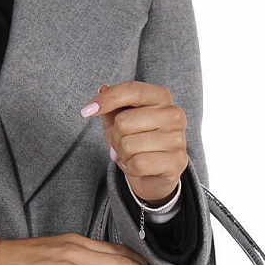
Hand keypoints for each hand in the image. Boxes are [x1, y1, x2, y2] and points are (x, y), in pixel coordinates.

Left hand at [80, 81, 187, 205]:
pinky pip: (138, 164)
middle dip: (115, 137)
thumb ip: (112, 106)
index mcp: (162, 97)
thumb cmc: (137, 144)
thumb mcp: (121, 122)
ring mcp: (178, 138)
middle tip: (123, 145)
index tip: (86, 111)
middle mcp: (174, 114)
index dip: (106, 100)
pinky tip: (139, 168)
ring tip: (133, 156)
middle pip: (124, 121)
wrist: (155, 176)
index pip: (131, 90)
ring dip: (123, 155)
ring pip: (128, 145)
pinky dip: (131, 169)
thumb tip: (102, 88)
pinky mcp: (176, 161)